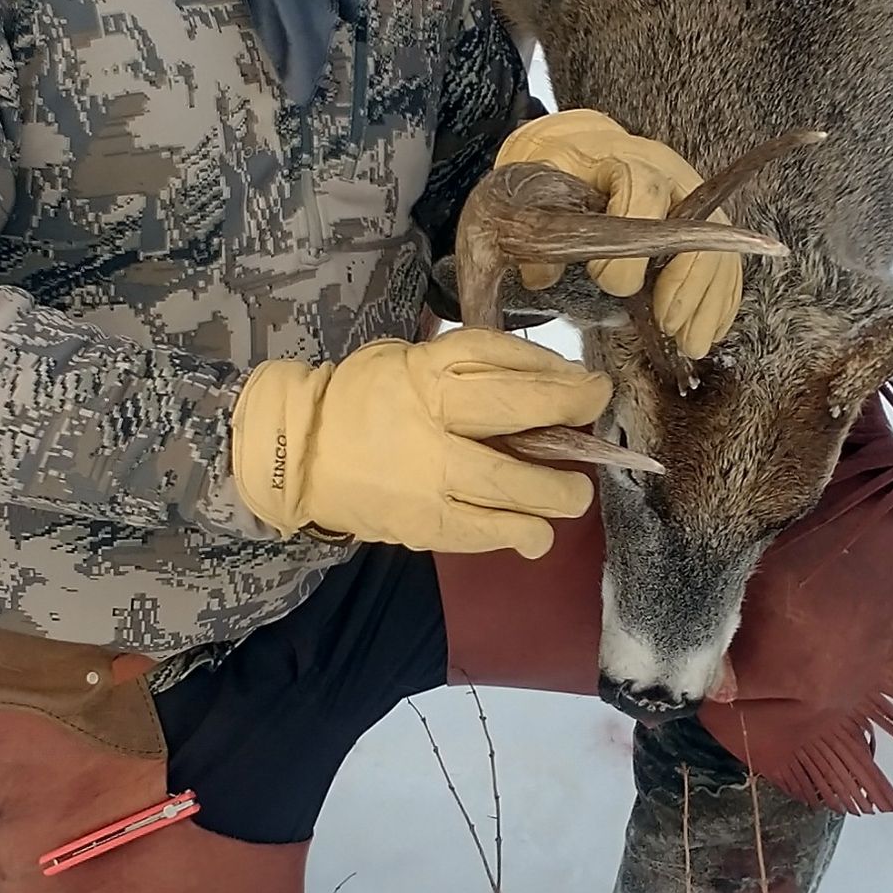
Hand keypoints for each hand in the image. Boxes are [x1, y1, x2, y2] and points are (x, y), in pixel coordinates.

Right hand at [231, 330, 610, 558]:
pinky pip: (485, 532)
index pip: (501, 362)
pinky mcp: (423, 524)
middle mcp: (430, 421)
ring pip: (510, 485)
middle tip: (593, 432)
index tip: (590, 387)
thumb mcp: (406, 359)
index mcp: (424, 373)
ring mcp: (427, 478)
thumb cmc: (361, 400)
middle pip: (515, 414)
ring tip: (572, 496)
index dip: (555, 374)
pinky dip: (518, 534)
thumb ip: (466, 364)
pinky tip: (534, 534)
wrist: (298, 455)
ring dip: (554, 494)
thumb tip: (545, 377)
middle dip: (567, 420)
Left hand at [495, 109, 742, 356]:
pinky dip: (718, 300)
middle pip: (696, 226)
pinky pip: (723, 262)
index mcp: (622, 160)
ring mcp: (691, 200)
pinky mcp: (702, 224)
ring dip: (707, 301)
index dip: (634, 246)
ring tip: (691, 345)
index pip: (645, 193)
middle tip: (667, 324)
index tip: (612, 285)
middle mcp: (668, 175)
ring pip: (717, 247)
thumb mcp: (534, 187)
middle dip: (686, 282)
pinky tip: (706, 332)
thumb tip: (541, 275)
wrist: (578, 150)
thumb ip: (536, 227)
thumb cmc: (555, 170)